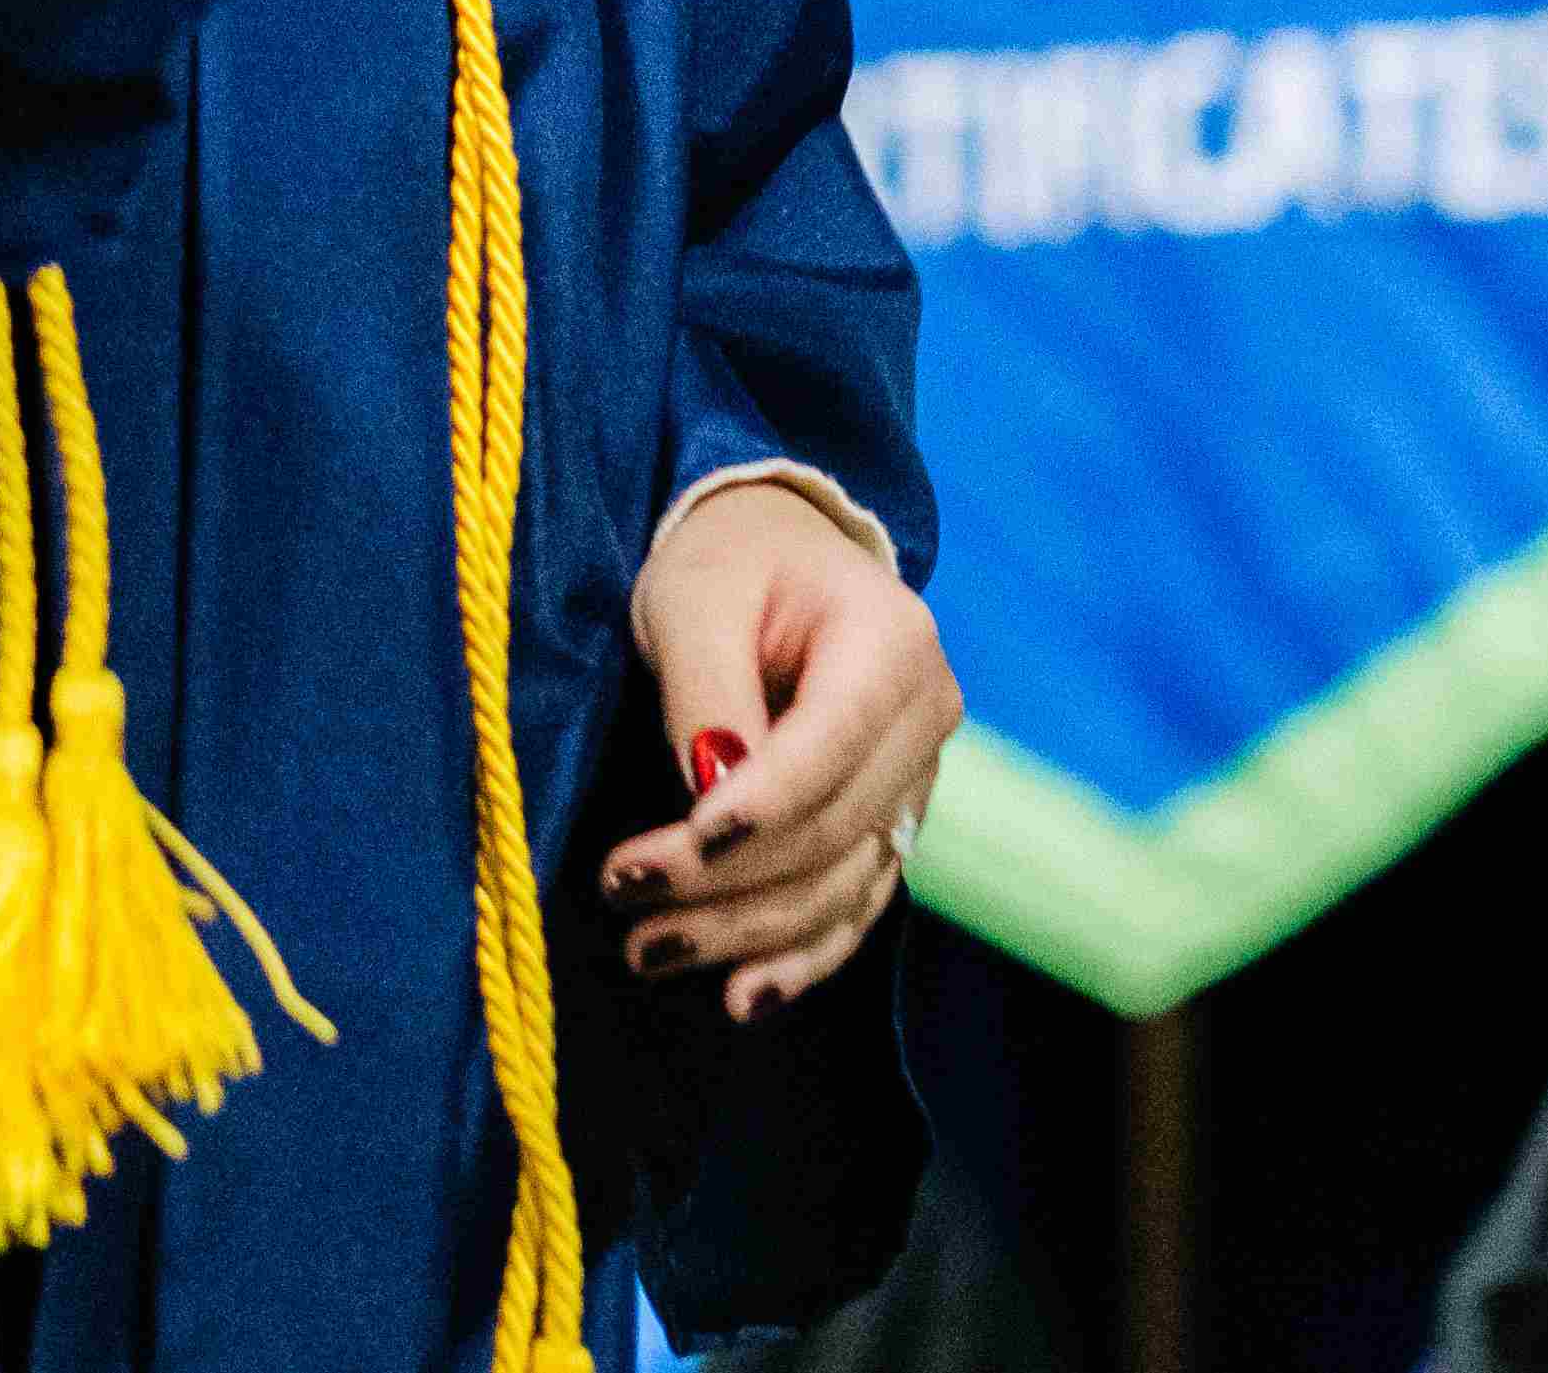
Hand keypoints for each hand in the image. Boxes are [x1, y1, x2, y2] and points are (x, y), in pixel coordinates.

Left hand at [595, 481, 957, 1023]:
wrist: (778, 552)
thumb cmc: (729, 561)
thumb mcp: (693, 593)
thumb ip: (707, 686)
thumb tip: (708, 792)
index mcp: (891, 643)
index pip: (827, 750)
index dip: (756, 812)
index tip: (672, 849)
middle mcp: (926, 715)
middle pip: (831, 830)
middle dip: (725, 881)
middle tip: (621, 895)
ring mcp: (917, 777)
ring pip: (842, 884)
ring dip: (747, 933)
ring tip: (647, 949)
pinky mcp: (889, 822)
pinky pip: (856, 906)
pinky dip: (802, 958)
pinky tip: (743, 996)